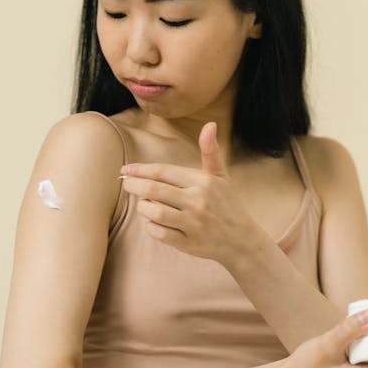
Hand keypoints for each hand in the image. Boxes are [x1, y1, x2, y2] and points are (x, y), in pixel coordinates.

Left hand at [120, 122, 263, 264]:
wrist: (242, 240)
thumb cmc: (227, 204)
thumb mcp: (221, 176)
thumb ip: (210, 151)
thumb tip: (210, 124)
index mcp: (203, 181)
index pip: (163, 172)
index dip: (141, 170)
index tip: (126, 170)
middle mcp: (198, 201)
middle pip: (154, 190)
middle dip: (133, 186)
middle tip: (125, 184)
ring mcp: (194, 223)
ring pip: (154, 212)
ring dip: (142, 207)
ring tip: (142, 203)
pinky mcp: (189, 243)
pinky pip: (159, 233)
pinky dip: (150, 227)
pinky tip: (152, 221)